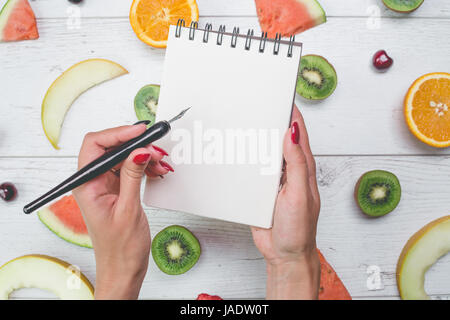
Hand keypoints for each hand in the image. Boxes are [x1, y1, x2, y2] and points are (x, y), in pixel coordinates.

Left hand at [73, 123, 172, 298]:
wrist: (123, 268)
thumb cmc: (120, 248)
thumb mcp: (128, 209)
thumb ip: (133, 176)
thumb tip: (139, 150)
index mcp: (87, 186)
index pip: (95, 145)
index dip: (117, 134)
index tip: (140, 131)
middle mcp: (94, 182)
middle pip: (111, 148)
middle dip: (136, 145)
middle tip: (157, 148)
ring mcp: (106, 184)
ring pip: (124, 157)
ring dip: (144, 156)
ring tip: (161, 164)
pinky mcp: (118, 188)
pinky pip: (132, 168)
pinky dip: (146, 166)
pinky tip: (157, 171)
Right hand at [251, 106, 320, 299]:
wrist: (284, 254)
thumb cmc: (298, 228)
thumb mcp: (298, 194)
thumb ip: (296, 164)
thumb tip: (293, 133)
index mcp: (302, 167)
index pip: (298, 132)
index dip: (291, 112)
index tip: (281, 94)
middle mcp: (288, 170)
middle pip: (277, 139)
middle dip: (268, 121)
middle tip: (255, 103)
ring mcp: (272, 180)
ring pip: (261, 153)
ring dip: (252, 140)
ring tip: (240, 123)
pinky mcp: (259, 190)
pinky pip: (250, 171)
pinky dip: (243, 160)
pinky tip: (233, 154)